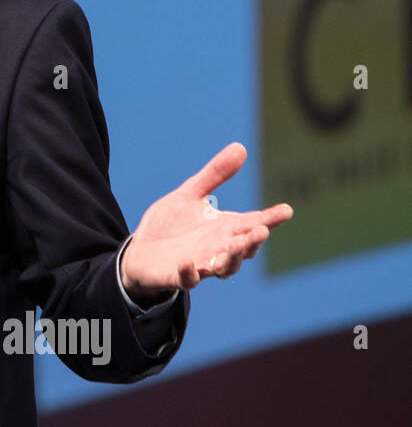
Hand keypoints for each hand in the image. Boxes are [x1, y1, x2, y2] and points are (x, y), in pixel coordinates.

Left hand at [121, 142, 292, 294]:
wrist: (139, 253)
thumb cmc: (169, 225)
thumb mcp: (190, 194)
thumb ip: (214, 175)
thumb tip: (241, 147)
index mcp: (224, 229)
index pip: (253, 223)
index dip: (271, 219)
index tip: (286, 210)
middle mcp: (217, 249)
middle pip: (243, 249)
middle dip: (253, 241)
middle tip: (261, 229)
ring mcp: (199, 264)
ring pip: (224, 268)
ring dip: (231, 258)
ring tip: (235, 244)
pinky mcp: (176, 276)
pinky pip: (187, 280)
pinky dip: (189, 274)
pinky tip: (188, 263)